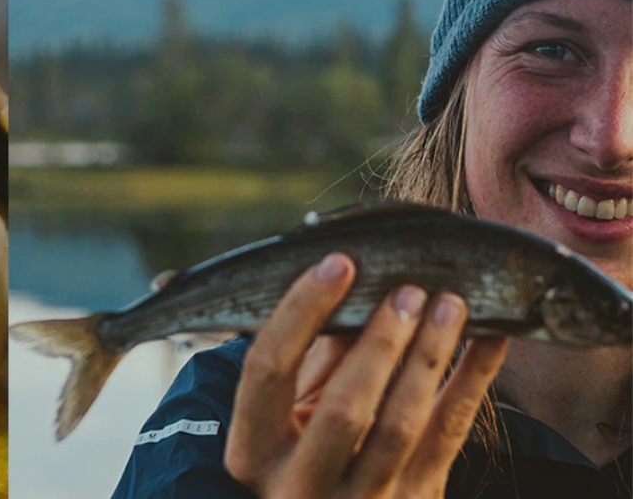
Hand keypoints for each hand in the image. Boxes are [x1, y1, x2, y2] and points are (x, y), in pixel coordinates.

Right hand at [224, 253, 509, 497]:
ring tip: (449, 305)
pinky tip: (489, 339)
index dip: (301, 311)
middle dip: (380, 342)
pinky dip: (472, 381)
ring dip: (430, 356)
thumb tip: (354, 288)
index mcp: (252, 453)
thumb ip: (316, 357)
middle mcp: (298, 487)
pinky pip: (451, 435)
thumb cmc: (310, 450)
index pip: (268, 371)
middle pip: (343, 407)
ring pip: (401, 425)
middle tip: (407, 291)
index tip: (337, 264)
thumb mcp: (294, 410)